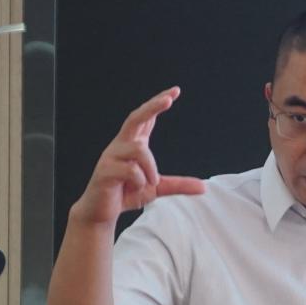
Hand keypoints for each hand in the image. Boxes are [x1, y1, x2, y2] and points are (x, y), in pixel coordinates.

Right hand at [70, 87, 206, 225]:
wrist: (102, 213)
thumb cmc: (126, 194)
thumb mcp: (157, 188)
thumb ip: (178, 185)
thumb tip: (203, 187)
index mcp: (132, 144)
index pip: (146, 118)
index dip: (158, 104)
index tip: (174, 91)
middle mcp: (121, 145)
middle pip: (135, 118)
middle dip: (152, 106)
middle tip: (169, 98)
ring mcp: (111, 156)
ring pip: (139, 149)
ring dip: (151, 167)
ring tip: (150, 182)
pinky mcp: (105, 170)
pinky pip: (130, 170)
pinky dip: (140, 181)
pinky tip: (133, 188)